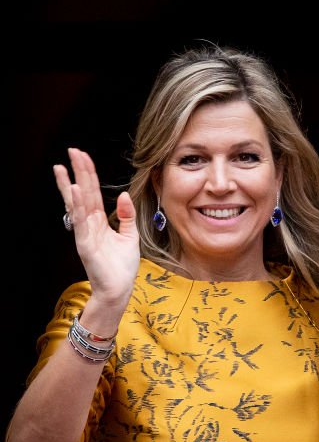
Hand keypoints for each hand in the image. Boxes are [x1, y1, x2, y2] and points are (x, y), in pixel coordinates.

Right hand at [55, 147, 140, 306]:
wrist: (119, 289)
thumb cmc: (122, 266)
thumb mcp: (129, 236)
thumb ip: (127, 216)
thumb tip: (122, 195)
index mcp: (99, 221)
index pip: (92, 192)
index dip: (87, 174)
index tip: (82, 156)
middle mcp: (89, 224)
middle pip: (82, 192)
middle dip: (78, 172)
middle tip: (72, 151)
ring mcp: (85, 233)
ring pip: (77, 204)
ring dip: (71, 185)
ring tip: (65, 167)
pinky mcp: (86, 244)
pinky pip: (81, 222)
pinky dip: (78, 206)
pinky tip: (75, 191)